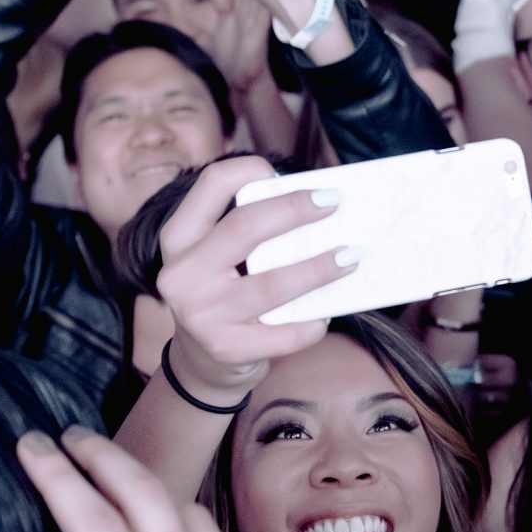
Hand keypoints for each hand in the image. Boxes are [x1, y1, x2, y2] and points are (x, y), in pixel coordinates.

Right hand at [153, 157, 341, 395]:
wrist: (202, 363)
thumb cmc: (224, 295)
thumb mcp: (217, 258)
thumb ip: (248, 231)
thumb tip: (316, 203)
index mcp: (180, 238)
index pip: (211, 184)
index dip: (249, 168)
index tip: (282, 172)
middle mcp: (182, 273)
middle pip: (245, 226)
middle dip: (295, 209)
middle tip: (333, 203)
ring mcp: (201, 314)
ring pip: (273, 283)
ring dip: (320, 268)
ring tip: (350, 257)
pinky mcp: (225, 349)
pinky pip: (284, 333)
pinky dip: (313, 323)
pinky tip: (326, 314)